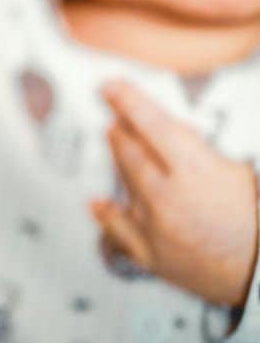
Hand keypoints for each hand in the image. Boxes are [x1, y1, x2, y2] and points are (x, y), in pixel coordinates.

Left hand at [92, 81, 256, 305]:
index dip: (128, 101)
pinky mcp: (150, 254)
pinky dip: (106, 214)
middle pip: (131, 152)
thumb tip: (172, 131)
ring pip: (124, 184)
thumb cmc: (259, 223)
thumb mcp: (238, 172)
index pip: (152, 124)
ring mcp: (155, 226)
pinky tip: (98, 203)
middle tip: (117, 120)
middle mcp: (168, 196)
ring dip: (119, 162)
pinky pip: (117, 229)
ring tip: (118, 147)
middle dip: (122, 131)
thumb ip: (199, 150)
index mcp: (195, 170)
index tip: (111, 87)